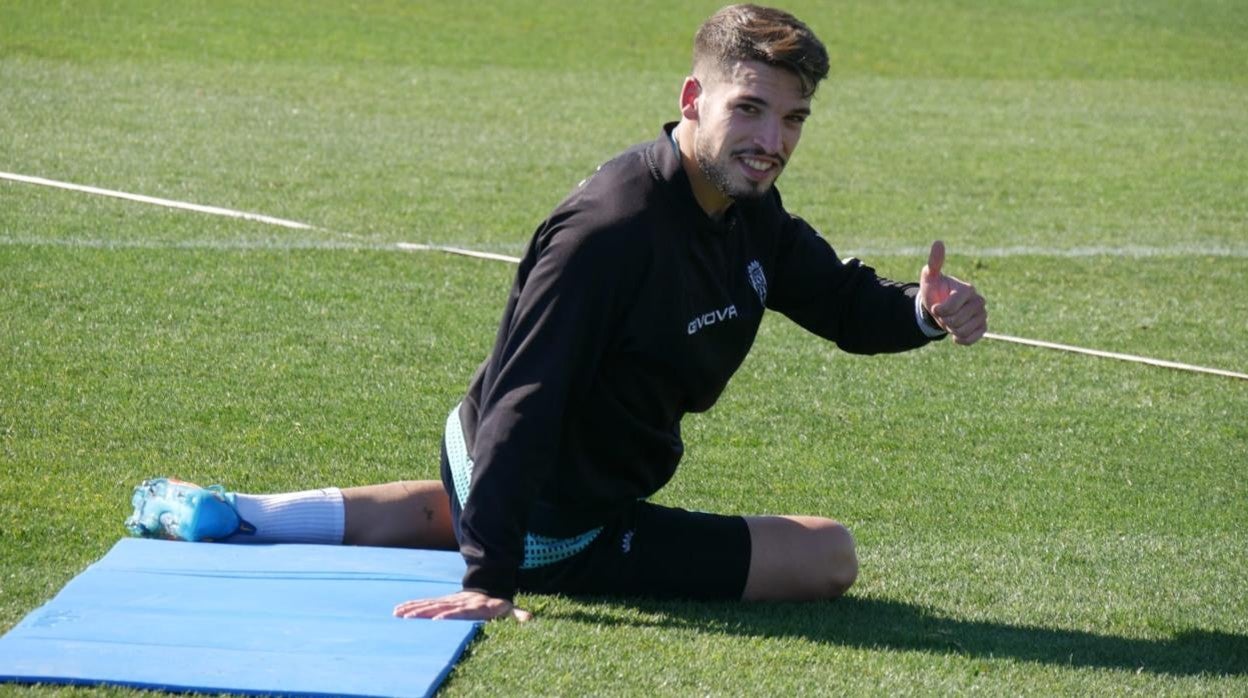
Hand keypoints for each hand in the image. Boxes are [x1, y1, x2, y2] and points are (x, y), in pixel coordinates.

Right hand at [393, 591, 531, 621]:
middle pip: (439, 606)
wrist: (488, 586)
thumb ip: (516, 614)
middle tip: (409, 616)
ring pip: (429, 604)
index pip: (460, 611)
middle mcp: (458, 603)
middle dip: (424, 612)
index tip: (438, 619)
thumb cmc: (498, 604)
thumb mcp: (508, 608)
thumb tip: (529, 619)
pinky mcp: (441, 602)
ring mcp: (448, 601)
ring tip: (398, 613)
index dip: (449, 614)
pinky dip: (412, 606)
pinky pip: (425, 603)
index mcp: (473, 606)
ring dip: (413, 609)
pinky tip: (399, 610)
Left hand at [918, 240, 987, 345]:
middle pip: (955, 321)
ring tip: (950, 320)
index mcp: (968, 289)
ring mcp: (982, 314)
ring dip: (950, 329)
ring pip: (962, 331)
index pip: (950, 308)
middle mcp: (979, 301)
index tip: (935, 306)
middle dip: (944, 320)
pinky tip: (956, 334)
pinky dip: (961, 339)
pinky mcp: (983, 326)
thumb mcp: (930, 277)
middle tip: (943, 313)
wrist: (939, 307)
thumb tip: (938, 242)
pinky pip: (972, 339)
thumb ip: (934, 262)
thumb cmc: (934, 291)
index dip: (938, 310)